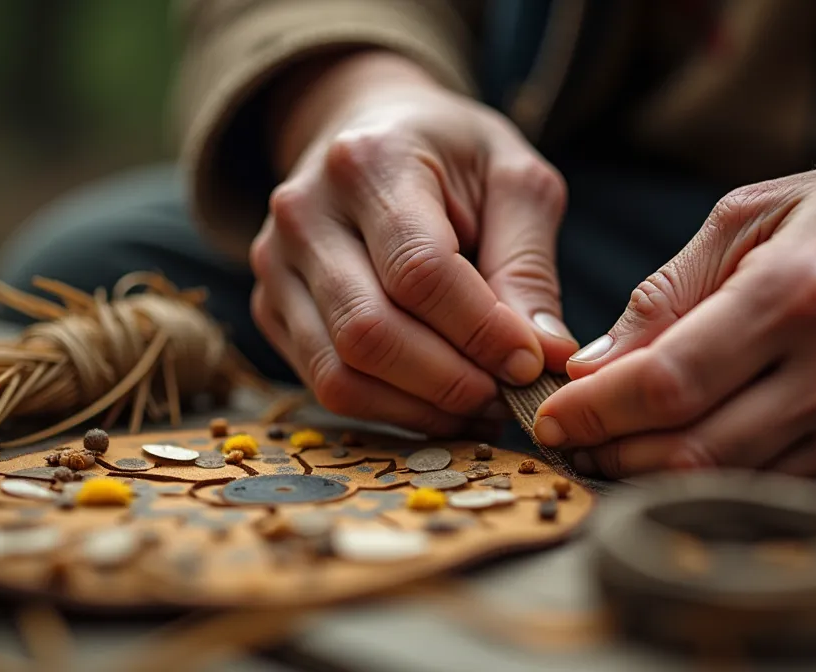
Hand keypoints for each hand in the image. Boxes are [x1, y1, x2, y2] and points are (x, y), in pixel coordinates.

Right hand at [249, 51, 577, 434]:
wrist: (370, 129)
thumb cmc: (453, 156)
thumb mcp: (514, 180)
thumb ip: (530, 265)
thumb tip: (546, 357)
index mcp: (370, 161)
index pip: (420, 271)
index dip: (481, 332)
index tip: (531, 364)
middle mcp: (304, 212)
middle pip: (370, 333)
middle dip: (452, 382)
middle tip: (510, 396)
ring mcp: (275, 264)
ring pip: (339, 373)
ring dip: (421, 409)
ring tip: (480, 406)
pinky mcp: (270, 307)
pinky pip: (324, 384)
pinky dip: (390, 410)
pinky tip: (439, 402)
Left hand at [533, 142, 815, 494]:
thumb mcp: (763, 211)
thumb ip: (671, 290)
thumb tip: (595, 362)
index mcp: (799, 294)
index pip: (670, 381)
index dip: (597, 410)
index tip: (554, 415)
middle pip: (693, 451)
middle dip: (615, 454)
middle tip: (577, 440)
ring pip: (732, 486)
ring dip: (658, 479)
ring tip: (622, 451)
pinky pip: (782, 495)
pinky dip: (723, 486)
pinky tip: (693, 458)